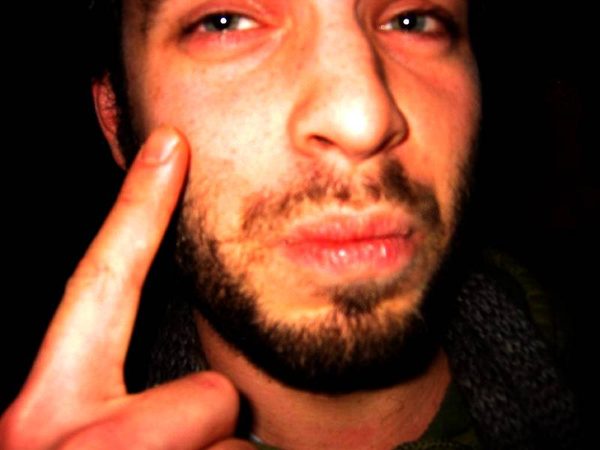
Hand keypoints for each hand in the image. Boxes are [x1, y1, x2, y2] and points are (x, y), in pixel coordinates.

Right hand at [0, 128, 251, 449]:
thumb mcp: (84, 439)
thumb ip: (126, 400)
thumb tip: (204, 387)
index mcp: (50, 414)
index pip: (101, 286)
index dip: (136, 210)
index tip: (170, 147)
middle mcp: (77, 442)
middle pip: (209, 395)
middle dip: (207, 423)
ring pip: (234, 442)